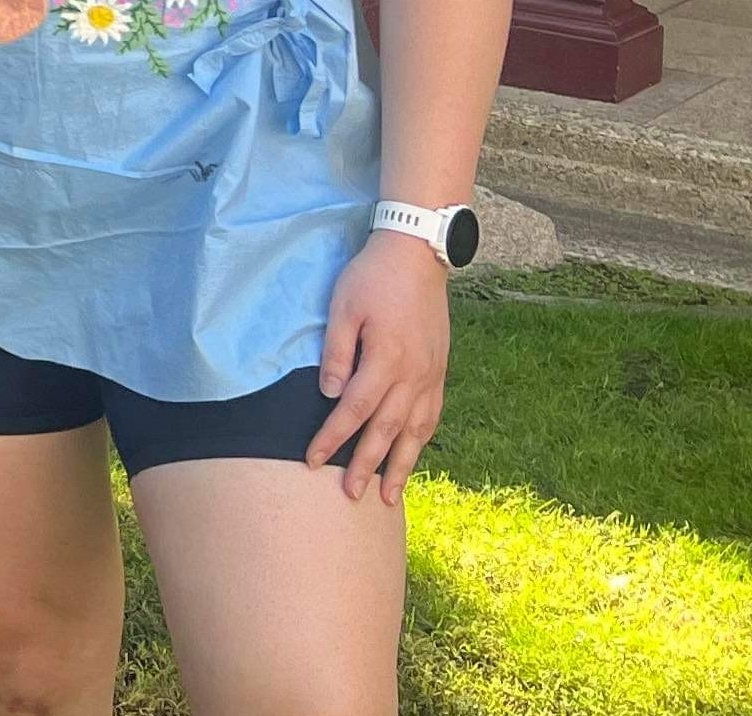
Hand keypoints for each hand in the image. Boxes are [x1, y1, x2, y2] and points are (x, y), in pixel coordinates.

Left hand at [307, 229, 450, 501]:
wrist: (416, 255)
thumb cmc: (371, 279)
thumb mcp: (343, 308)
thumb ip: (336, 352)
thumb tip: (328, 394)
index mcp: (385, 359)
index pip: (354, 410)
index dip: (332, 438)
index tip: (312, 461)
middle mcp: (413, 374)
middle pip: (386, 430)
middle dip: (365, 465)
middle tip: (350, 495)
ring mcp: (430, 374)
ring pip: (416, 431)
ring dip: (401, 465)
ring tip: (387, 495)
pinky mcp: (439, 370)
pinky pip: (432, 415)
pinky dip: (421, 440)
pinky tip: (412, 455)